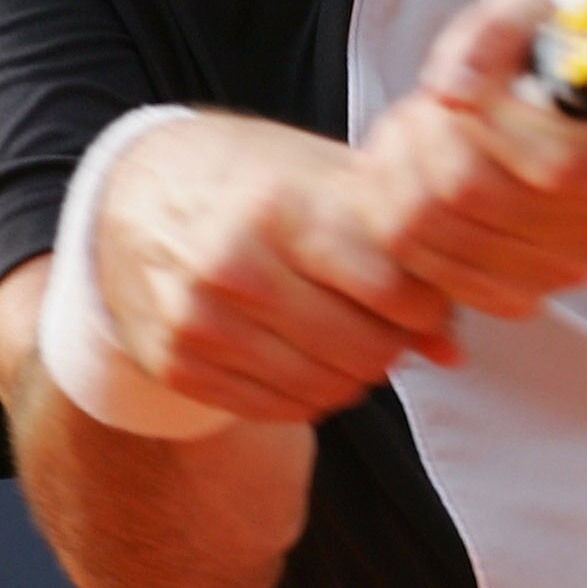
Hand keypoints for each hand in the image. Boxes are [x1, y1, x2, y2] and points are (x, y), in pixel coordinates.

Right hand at [93, 112, 458, 425]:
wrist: (133, 193)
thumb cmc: (250, 178)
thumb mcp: (325, 180)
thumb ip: (396, 249)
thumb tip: (453, 348)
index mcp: (279, 205)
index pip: (391, 288)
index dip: (425, 304)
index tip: (424, 297)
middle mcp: (232, 265)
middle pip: (364, 348)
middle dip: (396, 344)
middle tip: (393, 326)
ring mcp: (199, 320)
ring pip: (325, 388)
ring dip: (356, 373)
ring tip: (353, 338)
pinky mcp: (177, 362)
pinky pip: (278, 408)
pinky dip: (310, 393)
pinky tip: (308, 357)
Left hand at [358, 0, 586, 316]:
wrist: (577, 108)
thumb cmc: (557, 56)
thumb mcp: (537, 11)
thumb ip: (496, 30)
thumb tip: (450, 90)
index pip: (556, 163)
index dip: (484, 121)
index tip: (453, 85)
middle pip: (477, 195)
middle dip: (421, 140)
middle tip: (415, 107)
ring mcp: (565, 266)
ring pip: (440, 235)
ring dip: (398, 177)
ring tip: (404, 137)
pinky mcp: (522, 293)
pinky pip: (434, 275)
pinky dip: (399, 224)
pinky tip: (403, 182)